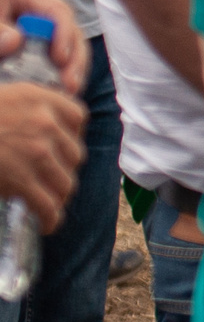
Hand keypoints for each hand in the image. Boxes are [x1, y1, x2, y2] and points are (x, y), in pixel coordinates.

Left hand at [0, 0, 87, 93]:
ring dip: (73, 69)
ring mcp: (45, 22)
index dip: (63, 35)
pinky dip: (63, 72)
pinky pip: (62, 55)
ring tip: (70, 90)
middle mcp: (41, 4)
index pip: (56, 9)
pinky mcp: (43, 39)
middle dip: (74, 58)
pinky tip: (61, 89)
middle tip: (71, 83)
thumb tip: (16, 41)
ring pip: (72, 44)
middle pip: (71, 28)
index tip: (59, 60)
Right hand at [0, 83, 82, 230]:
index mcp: (39, 98)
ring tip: (51, 204)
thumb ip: (30, 107)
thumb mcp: (6, 97)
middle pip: (74, 154)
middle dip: (65, 169)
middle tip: (52, 180)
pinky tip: (48, 224)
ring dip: (60, 196)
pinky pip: (48, 204)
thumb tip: (49, 126)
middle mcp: (44, 123)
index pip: (78, 117)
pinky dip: (51, 218)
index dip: (73, 134)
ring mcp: (36, 151)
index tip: (64, 147)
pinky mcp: (22, 179)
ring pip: (66, 182)